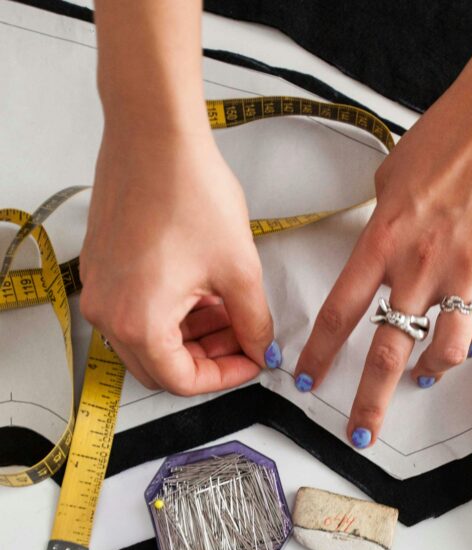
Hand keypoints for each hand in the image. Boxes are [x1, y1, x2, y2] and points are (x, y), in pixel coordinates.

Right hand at [80, 127, 275, 394]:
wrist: (154, 135)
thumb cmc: (187, 190)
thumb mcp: (239, 270)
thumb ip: (254, 323)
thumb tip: (260, 348)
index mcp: (139, 324)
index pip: (184, 382)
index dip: (226, 377)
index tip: (251, 360)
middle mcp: (109, 313)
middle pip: (162, 368)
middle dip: (208, 358)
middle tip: (242, 337)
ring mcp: (100, 290)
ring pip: (148, 342)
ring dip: (190, 336)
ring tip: (226, 308)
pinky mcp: (100, 269)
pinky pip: (134, 311)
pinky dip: (170, 312)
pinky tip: (200, 289)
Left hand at [293, 78, 471, 447]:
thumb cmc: (446, 138)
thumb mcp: (390, 182)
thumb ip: (380, 231)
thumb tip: (380, 261)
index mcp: (382, 244)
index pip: (341, 314)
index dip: (321, 356)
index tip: (307, 381)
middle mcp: (419, 268)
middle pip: (388, 352)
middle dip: (370, 402)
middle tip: (360, 433)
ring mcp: (465, 274)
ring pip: (444, 351)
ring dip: (428, 372)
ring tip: (422, 378)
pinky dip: (471, 337)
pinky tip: (464, 338)